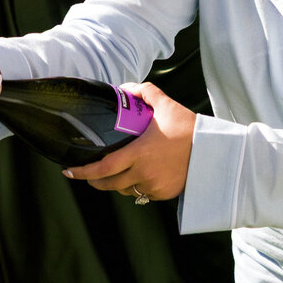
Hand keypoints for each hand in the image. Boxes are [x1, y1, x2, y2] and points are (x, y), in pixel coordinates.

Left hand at [63, 82, 193, 203]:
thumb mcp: (167, 105)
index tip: (68, 171)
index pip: (102, 168)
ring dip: (118, 184)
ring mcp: (153, 186)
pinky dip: (138, 186)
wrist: (213, 150)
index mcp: (139, 153)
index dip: (82, 172)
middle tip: (88, 173)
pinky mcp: (163, 194)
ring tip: (119, 173)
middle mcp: (143, 173)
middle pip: (108, 184)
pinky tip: (142, 176)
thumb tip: (126, 88)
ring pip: (126, 190)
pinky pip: (143, 194)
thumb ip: (145, 92)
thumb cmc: (189, 128)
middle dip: (94, 180)